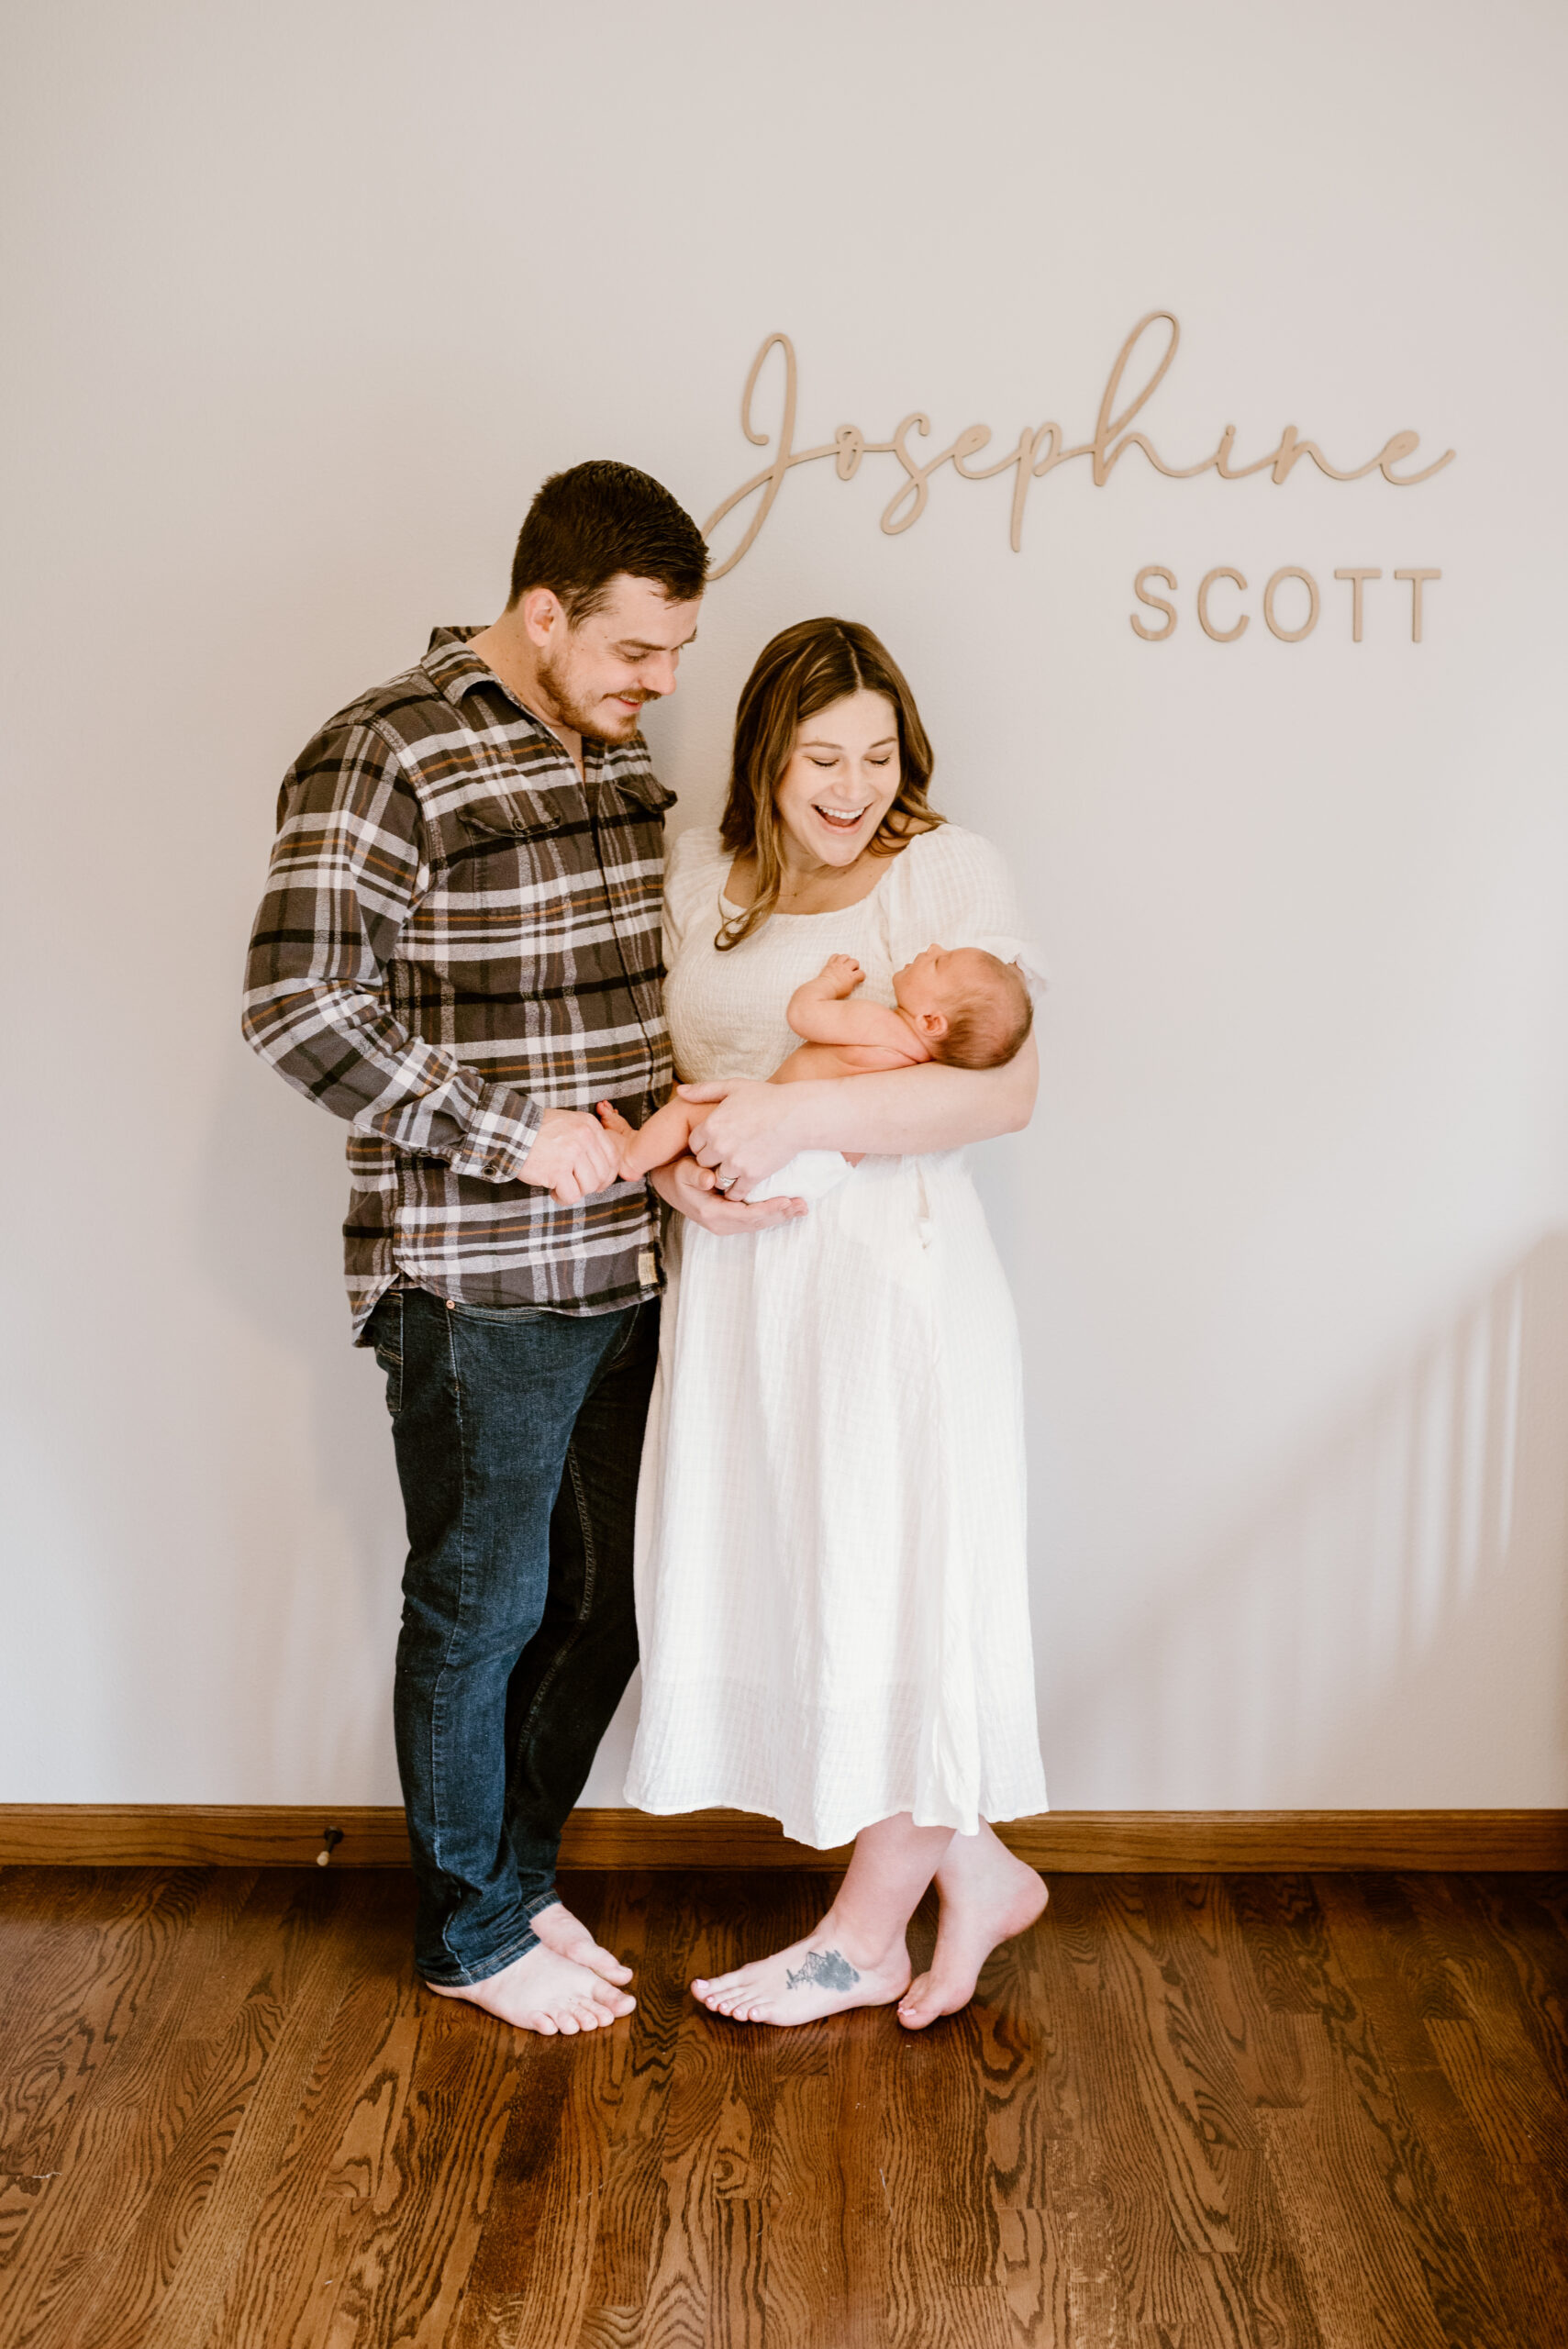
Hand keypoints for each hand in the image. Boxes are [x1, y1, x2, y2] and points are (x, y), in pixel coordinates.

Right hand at [518, 1106, 622, 1205]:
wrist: (512, 1131)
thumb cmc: (537, 1130)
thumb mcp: (569, 1123)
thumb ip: (586, 1139)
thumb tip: (601, 1168)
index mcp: (590, 1126)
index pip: (613, 1157)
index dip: (608, 1175)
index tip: (599, 1183)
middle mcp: (585, 1138)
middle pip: (603, 1174)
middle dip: (592, 1186)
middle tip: (577, 1187)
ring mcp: (572, 1154)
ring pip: (589, 1186)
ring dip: (576, 1191)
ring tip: (561, 1187)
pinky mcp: (557, 1170)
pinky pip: (572, 1195)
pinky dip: (563, 1198)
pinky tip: (554, 1191)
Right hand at [649, 1153, 805, 1232]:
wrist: (669, 1185)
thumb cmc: (678, 1175)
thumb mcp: (683, 1172)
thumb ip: (695, 1175)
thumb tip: (709, 1180)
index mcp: (711, 1213)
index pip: (746, 1215)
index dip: (768, 1209)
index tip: (787, 1200)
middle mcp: (720, 1224)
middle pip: (757, 1223)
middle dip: (781, 1214)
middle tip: (803, 1205)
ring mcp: (726, 1224)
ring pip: (759, 1223)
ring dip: (781, 1216)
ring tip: (801, 1207)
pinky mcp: (731, 1220)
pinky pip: (755, 1220)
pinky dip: (773, 1214)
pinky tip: (789, 1207)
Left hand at [675, 1080, 801, 1198]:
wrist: (798, 1115)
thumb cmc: (767, 1098)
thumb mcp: (734, 1087)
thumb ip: (704, 1090)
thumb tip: (680, 1091)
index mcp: (711, 1125)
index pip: (694, 1144)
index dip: (705, 1144)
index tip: (717, 1142)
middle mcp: (719, 1145)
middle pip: (703, 1163)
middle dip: (713, 1160)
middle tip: (726, 1157)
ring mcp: (735, 1162)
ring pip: (717, 1179)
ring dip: (724, 1177)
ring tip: (735, 1170)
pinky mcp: (752, 1175)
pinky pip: (735, 1192)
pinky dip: (737, 1192)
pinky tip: (743, 1184)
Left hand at [822, 954, 863, 995]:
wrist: (824, 989)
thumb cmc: (835, 992)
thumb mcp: (848, 991)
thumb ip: (852, 984)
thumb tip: (854, 981)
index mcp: (851, 977)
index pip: (861, 973)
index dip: (862, 976)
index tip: (860, 978)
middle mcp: (845, 969)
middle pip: (855, 961)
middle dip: (855, 965)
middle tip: (853, 970)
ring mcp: (837, 965)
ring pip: (845, 956)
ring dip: (847, 959)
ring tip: (846, 964)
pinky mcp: (830, 963)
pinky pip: (835, 955)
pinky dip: (837, 957)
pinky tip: (837, 961)